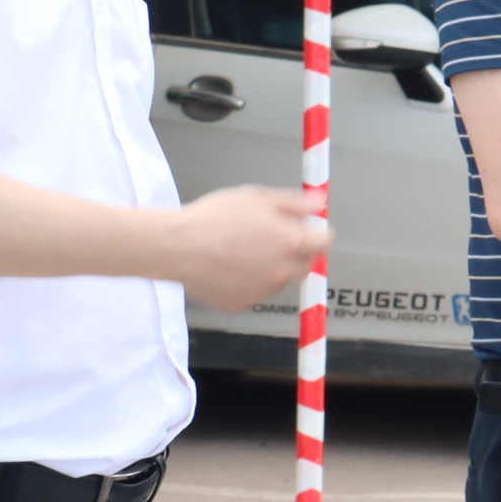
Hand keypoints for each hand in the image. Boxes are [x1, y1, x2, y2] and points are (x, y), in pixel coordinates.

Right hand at [171, 185, 332, 309]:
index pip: (325, 242)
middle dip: (295, 252)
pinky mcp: (242, 304)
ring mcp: (263, 291)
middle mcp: (282, 271)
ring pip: (279, 278)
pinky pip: (254, 291)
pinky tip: (227, 265)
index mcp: (291, 242)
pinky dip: (247, 281)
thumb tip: (320, 205)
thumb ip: (294, 203)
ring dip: (271, 267)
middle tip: (269, 238)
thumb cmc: (212, 218)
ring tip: (240, 250)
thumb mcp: (256, 197)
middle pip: (306, 264)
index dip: (317, 233)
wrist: (175, 246)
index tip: (307, 229)